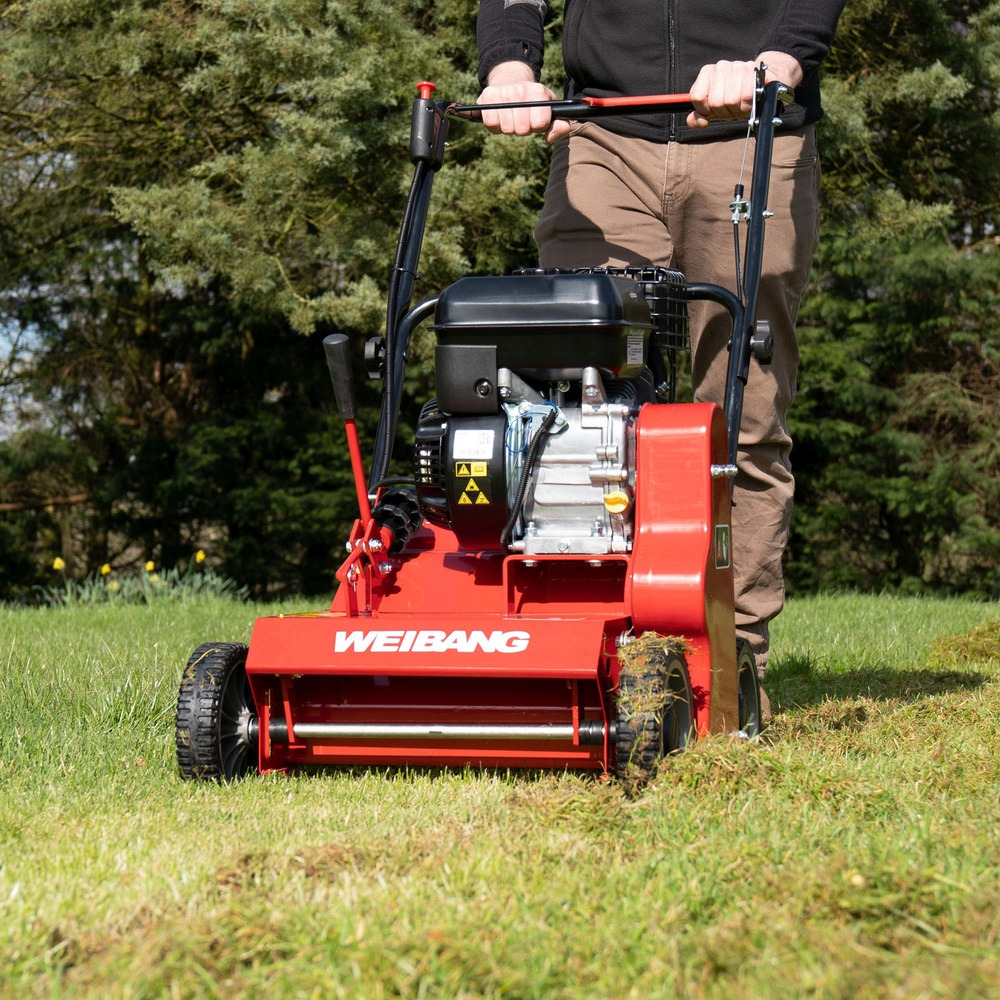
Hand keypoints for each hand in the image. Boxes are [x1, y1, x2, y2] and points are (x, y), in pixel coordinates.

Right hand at [477, 61, 570, 142]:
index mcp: (538, 92)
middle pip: (522, 130)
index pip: (539, 125)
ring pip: (507, 129)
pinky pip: (492, 124)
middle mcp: (521, 90)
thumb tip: (550, 137)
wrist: (511, 80)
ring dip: (509, 128)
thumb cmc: (534, 102)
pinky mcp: (487, 96)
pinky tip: (501, 117)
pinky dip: (496, 126)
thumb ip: (560, 125)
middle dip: (523, 129)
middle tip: (522, 119)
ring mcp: (503, 92)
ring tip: (512, 117)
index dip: (537, 127)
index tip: (536, 119)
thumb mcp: (551, 110)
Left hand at [686, 52, 802, 128]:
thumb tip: (699, 121)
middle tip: (731, 109)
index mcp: (707, 72)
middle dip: (724, 112)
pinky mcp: (754, 71)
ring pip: (730, 100)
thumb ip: (698, 118)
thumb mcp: (712, 109)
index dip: (705, 110)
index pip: (697, 97)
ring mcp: (737, 67)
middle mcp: (720, 66)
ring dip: (737, 110)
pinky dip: (747, 105)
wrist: (759, 84)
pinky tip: (749, 103)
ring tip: (740, 107)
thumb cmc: (732, 97)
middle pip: (715, 102)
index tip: (713, 111)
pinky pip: (746, 96)